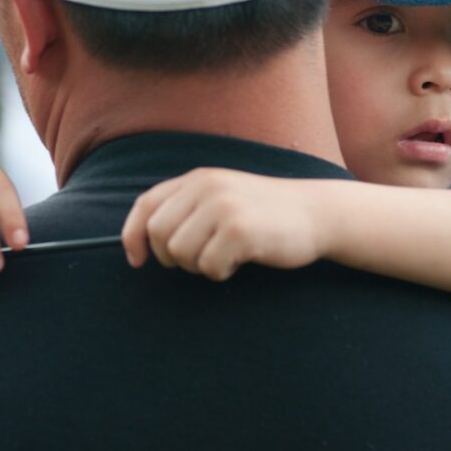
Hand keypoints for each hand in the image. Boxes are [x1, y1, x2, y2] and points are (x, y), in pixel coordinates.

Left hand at [121, 168, 327, 281]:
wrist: (316, 213)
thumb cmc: (265, 214)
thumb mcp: (222, 197)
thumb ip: (186, 208)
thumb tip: (141, 243)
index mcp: (197, 178)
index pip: (145, 206)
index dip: (133, 236)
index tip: (138, 261)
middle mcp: (206, 187)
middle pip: (159, 235)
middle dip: (173, 258)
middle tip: (202, 259)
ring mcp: (223, 206)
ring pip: (181, 254)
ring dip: (201, 266)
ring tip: (227, 255)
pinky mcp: (239, 230)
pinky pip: (209, 267)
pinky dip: (222, 273)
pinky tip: (243, 260)